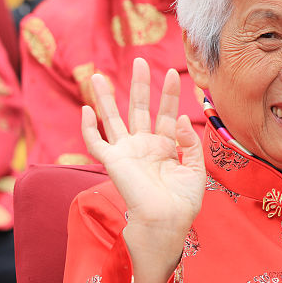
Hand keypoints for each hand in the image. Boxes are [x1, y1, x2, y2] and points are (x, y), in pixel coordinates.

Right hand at [82, 58, 203, 282]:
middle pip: (138, 108)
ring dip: (106, 98)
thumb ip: (190, 142)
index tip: (172, 73)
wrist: (167, 221)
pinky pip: (96, 142)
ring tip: (98, 76)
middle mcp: (144, 145)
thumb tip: (184, 119)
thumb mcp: (195, 168)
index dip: (169, 94)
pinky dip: (89, 127)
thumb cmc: (183, 200)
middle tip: (138, 61)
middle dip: (139, 85)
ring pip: (113, 118)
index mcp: (165, 146)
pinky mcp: (113, 162)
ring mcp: (127, 152)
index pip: (166, 113)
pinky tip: (86, 109)